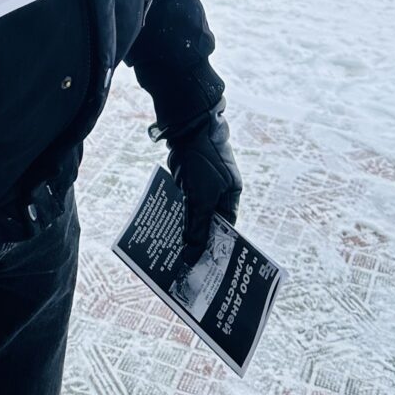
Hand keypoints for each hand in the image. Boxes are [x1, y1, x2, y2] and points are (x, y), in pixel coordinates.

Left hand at [167, 100, 241, 268]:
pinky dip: (175, 214)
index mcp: (230, 196)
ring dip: (183, 228)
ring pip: (192, 213)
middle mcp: (218, 192)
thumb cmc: (203, 163)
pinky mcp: (186, 180)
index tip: (206, 265)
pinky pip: (181, 203)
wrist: (187, 129)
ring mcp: (201, 185)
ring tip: (172, 251)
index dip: (217, 245)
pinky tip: (164, 230)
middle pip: (208, 222)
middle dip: (197, 240)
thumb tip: (191, 256)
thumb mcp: (201, 199)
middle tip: (186, 262)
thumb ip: (197, 227)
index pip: (226, 228)